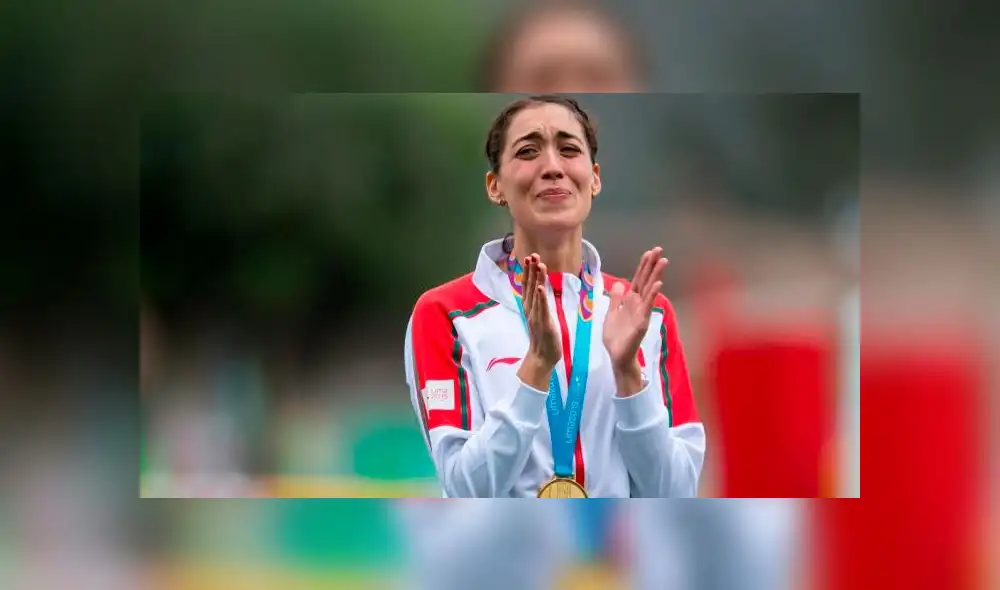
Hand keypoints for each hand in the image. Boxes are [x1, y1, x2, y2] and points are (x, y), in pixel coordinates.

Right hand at [517, 254, 560, 389]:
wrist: (542, 356)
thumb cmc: (544, 336)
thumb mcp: (541, 316)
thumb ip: (539, 302)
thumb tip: (540, 288)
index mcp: (530, 306)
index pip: (528, 285)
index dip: (528, 271)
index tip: (530, 257)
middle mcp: (530, 309)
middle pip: (530, 286)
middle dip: (531, 270)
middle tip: (532, 255)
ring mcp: (536, 316)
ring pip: (536, 294)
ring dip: (537, 279)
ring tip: (538, 265)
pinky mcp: (543, 323)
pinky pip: (542, 309)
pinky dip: (541, 298)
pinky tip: (541, 288)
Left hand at [603, 247, 667, 375]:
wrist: (617, 356)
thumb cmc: (615, 337)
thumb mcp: (611, 314)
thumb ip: (615, 300)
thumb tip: (619, 284)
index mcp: (630, 301)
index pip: (638, 279)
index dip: (643, 266)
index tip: (649, 252)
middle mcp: (637, 304)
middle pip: (645, 280)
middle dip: (652, 265)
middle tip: (659, 250)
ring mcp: (641, 312)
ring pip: (649, 290)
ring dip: (656, 275)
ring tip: (663, 261)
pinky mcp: (642, 322)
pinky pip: (648, 306)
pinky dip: (652, 295)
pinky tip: (657, 284)